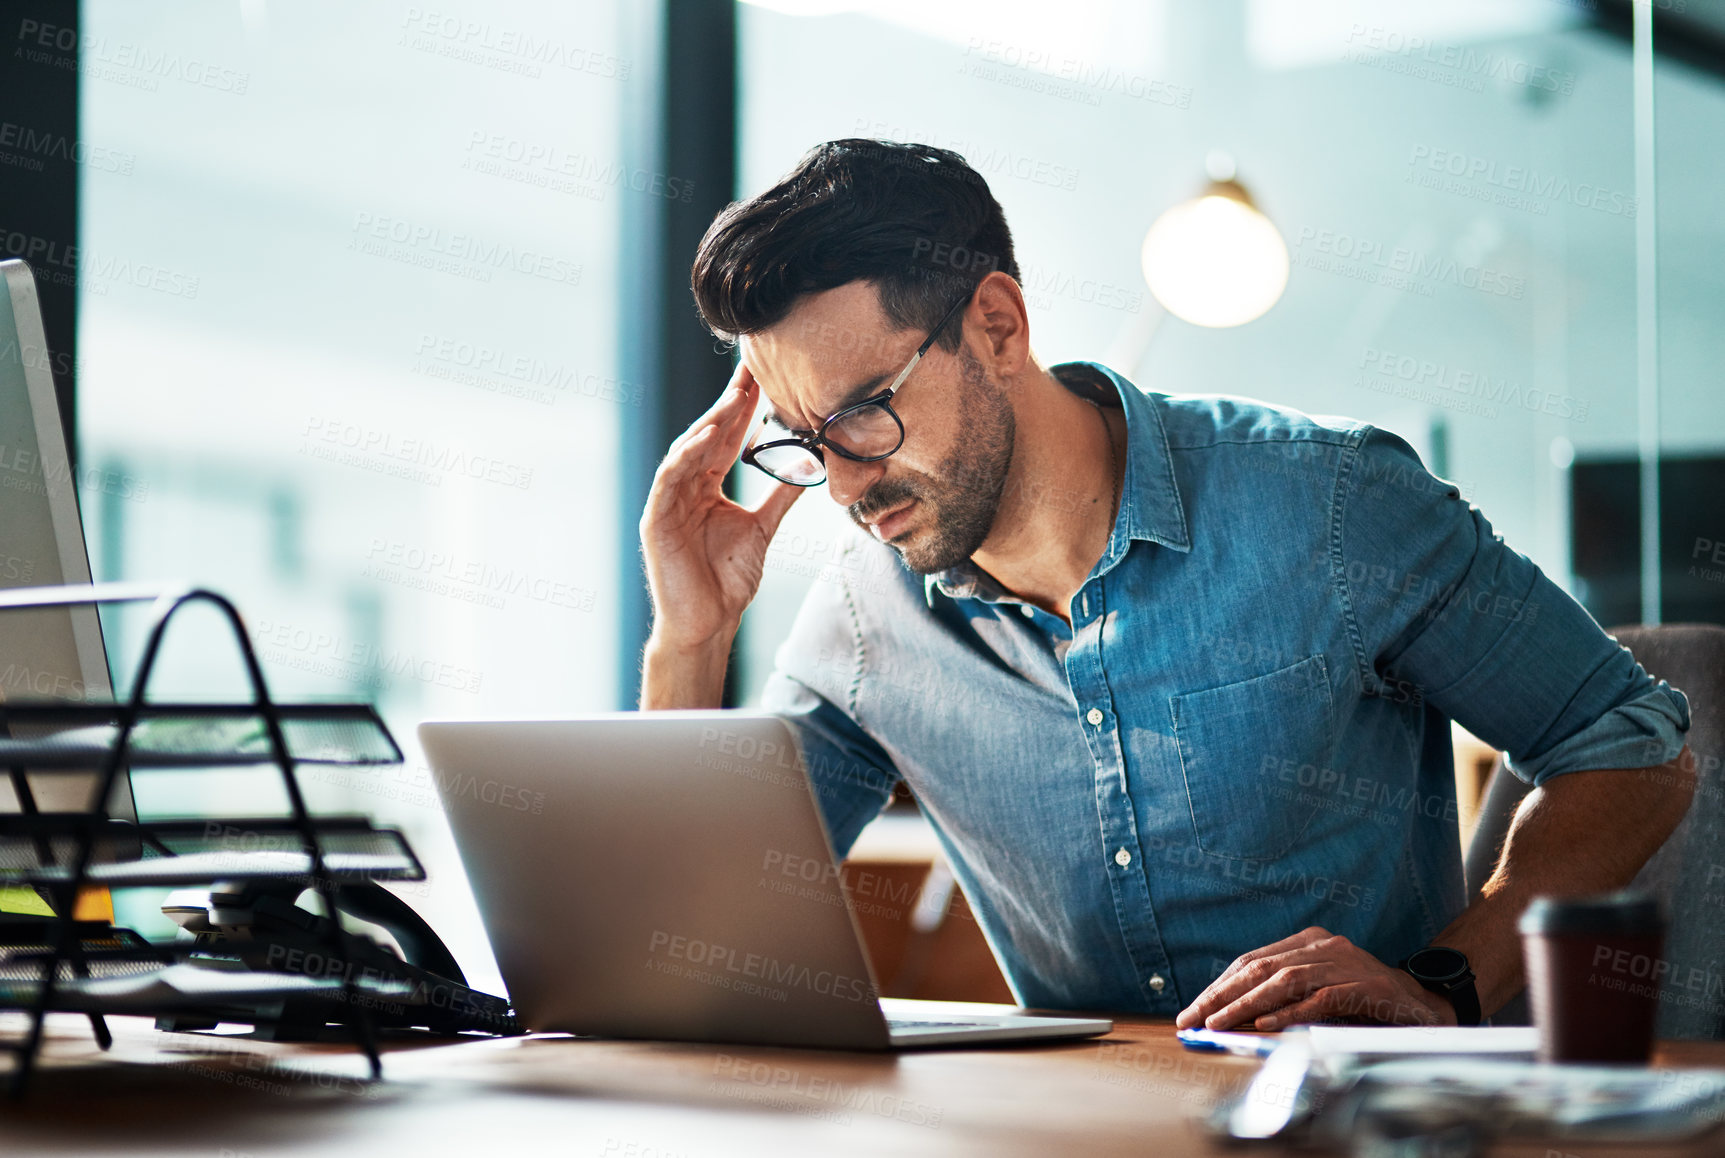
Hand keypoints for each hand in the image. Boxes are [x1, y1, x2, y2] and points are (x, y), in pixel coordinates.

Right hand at [639, 361, 802, 666]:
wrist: (709, 622)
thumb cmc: (727, 580)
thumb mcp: (762, 528)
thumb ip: (780, 497)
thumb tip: (809, 469)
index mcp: (707, 486)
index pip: (727, 437)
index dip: (745, 407)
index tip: (767, 375)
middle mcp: (686, 487)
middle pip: (708, 435)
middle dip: (730, 401)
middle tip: (751, 368)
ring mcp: (668, 501)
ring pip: (687, 451)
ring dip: (709, 423)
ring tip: (734, 398)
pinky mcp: (655, 519)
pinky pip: (669, 479)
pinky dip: (686, 456)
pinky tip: (705, 437)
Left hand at [1173, 927, 1455, 1030]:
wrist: (1425, 1007)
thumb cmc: (1364, 1003)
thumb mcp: (1319, 993)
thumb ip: (1283, 996)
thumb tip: (1231, 1017)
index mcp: (1310, 942)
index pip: (1252, 961)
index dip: (1219, 986)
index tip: (1192, 1010)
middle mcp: (1325, 947)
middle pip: (1261, 968)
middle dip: (1222, 996)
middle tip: (1194, 1019)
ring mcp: (1347, 964)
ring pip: (1286, 980)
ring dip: (1247, 1005)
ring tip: (1220, 1024)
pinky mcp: (1367, 987)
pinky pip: (1322, 999)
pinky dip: (1292, 1012)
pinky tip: (1267, 1024)